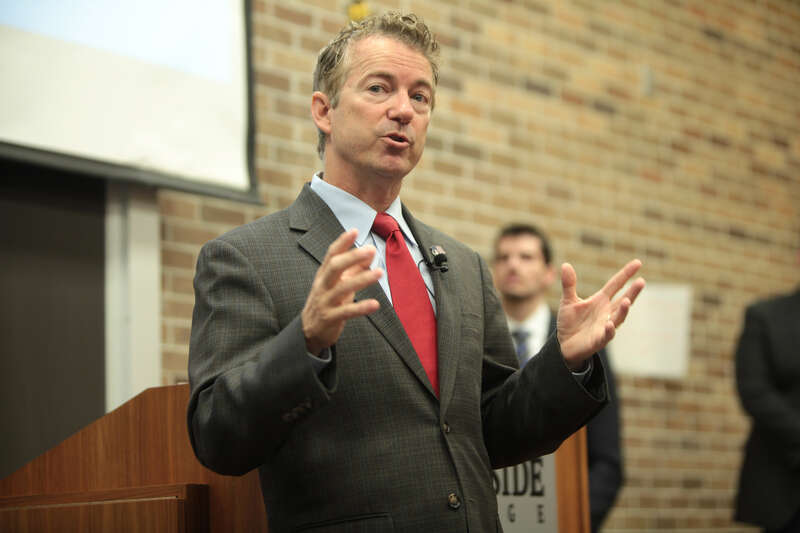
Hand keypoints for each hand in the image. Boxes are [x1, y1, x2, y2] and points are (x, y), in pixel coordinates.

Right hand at [301, 229, 382, 354]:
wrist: (308, 331)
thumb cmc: (326, 302)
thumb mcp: (338, 284)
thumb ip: (353, 270)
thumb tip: (369, 255)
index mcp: (324, 275)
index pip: (331, 255)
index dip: (342, 242)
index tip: (355, 231)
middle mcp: (322, 285)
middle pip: (335, 267)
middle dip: (352, 257)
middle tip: (371, 250)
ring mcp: (325, 301)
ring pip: (343, 288)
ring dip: (362, 279)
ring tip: (379, 272)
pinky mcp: (330, 318)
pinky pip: (347, 312)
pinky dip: (361, 308)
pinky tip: (375, 304)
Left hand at [557, 259, 644, 369]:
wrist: (563, 345)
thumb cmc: (570, 322)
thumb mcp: (568, 301)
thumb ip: (569, 284)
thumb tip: (565, 265)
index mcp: (600, 301)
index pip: (616, 285)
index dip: (626, 274)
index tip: (638, 262)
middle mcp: (606, 313)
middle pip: (623, 300)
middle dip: (632, 292)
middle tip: (641, 281)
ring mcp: (605, 326)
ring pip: (618, 318)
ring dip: (623, 311)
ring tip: (627, 302)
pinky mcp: (598, 340)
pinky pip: (606, 335)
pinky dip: (609, 330)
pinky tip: (609, 325)